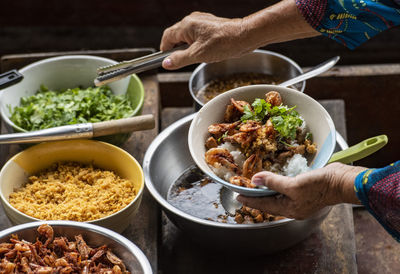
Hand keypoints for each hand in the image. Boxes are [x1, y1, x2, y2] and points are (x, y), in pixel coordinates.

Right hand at [159, 0, 319, 69]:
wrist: (244, 37)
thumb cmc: (224, 43)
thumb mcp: (198, 55)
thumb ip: (180, 59)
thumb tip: (166, 63)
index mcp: (186, 25)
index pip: (167, 37)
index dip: (164, 50)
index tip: (165, 61)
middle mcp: (193, 20)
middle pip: (176, 36)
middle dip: (176, 50)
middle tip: (181, 62)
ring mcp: (202, 22)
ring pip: (187, 37)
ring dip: (187, 49)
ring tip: (196, 58)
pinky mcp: (210, 26)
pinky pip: (197, 36)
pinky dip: (196, 45)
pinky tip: (204, 53)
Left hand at [237, 163, 365, 218]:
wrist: (341, 181)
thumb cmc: (319, 187)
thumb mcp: (293, 185)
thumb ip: (273, 182)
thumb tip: (255, 180)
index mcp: (290, 209)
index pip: (264, 205)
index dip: (250, 200)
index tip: (238, 196)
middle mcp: (294, 206)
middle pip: (270, 202)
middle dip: (256, 197)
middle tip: (244, 191)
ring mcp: (300, 199)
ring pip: (277, 195)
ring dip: (266, 190)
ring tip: (255, 186)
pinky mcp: (305, 189)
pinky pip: (286, 189)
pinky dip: (277, 184)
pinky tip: (274, 180)